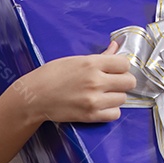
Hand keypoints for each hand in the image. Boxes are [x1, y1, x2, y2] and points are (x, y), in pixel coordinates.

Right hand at [20, 42, 135, 123]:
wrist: (34, 97)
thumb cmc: (51, 75)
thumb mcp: (75, 60)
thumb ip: (100, 56)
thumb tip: (115, 47)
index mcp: (91, 64)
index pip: (125, 64)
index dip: (121, 66)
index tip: (115, 69)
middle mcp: (95, 81)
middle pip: (129, 82)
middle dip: (123, 81)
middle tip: (112, 82)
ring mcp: (94, 100)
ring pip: (123, 98)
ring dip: (116, 96)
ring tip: (103, 94)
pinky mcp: (90, 116)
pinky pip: (115, 114)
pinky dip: (110, 110)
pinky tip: (101, 105)